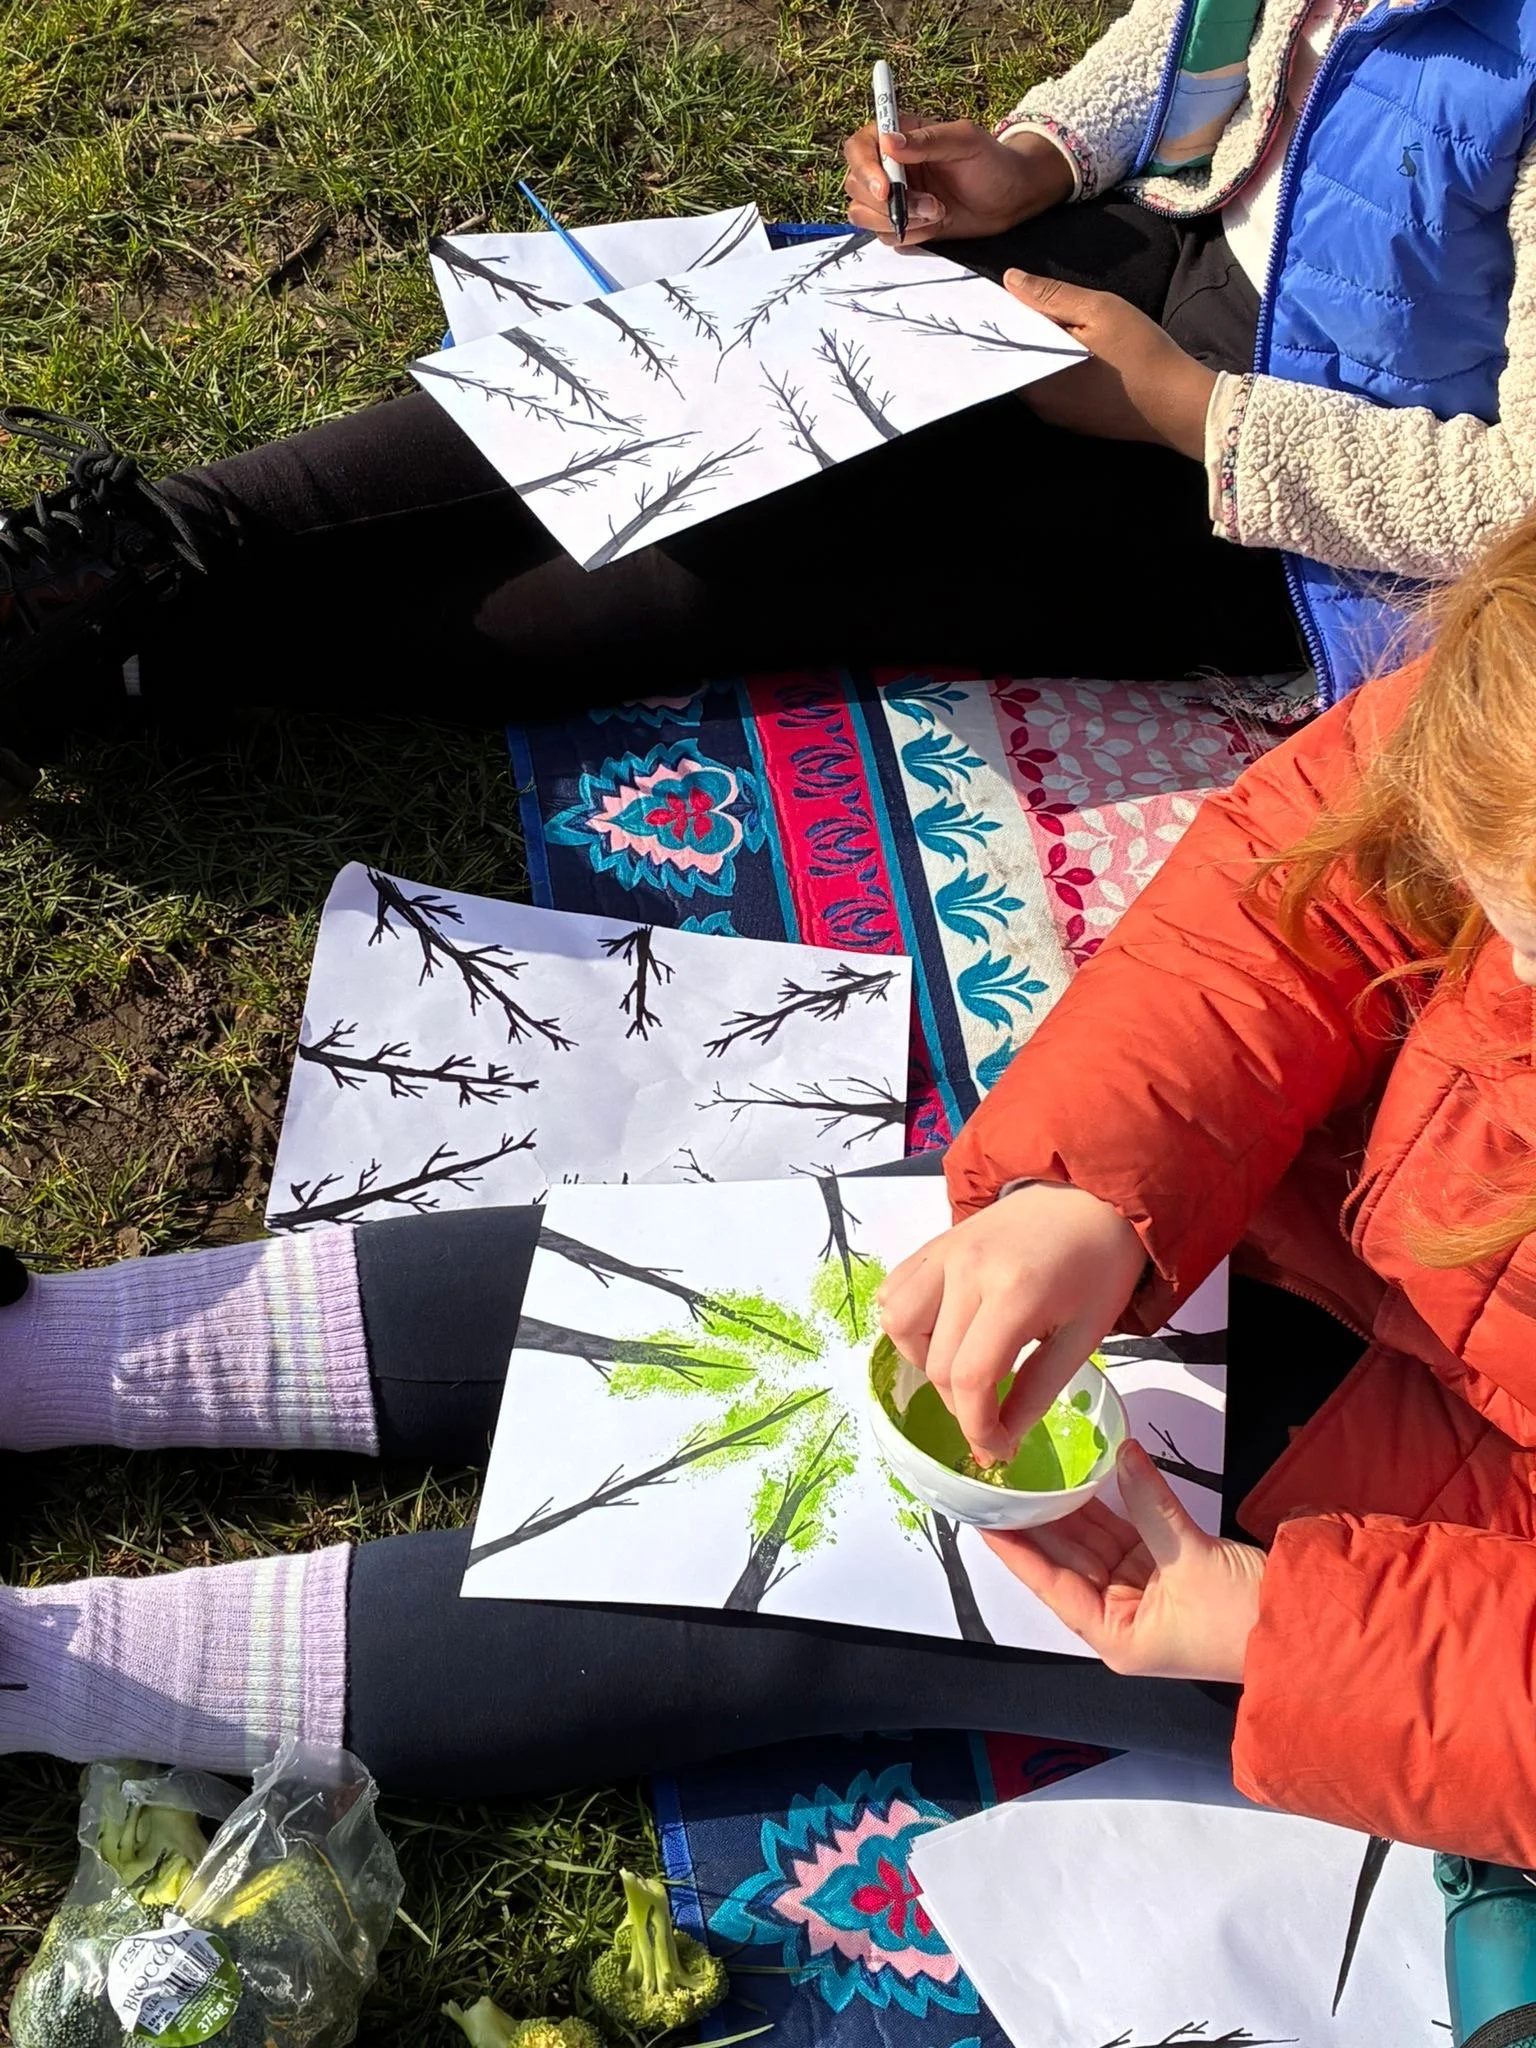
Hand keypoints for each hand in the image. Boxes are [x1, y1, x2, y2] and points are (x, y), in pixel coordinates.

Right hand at [843, 120, 1074, 247]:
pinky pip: (884, 236)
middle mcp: (889, 166)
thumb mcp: (964, 141)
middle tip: (931, 205)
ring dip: (899, 220)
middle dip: (888, 204)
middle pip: (856, 187)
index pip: (859, 148)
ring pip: (864, 215)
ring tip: (938, 212)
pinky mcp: (902, 222)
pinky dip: (909, 234)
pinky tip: (936, 224)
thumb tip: (888, 140)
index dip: (865, 170)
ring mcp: (894, 197)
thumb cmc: (992, 162)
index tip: (886, 190)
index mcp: (899, 137)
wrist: (1010, 199)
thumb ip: (926, 141)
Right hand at [877, 1181, 1144, 1462]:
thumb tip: (1002, 1437)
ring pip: (899, 1326)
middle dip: (962, 1408)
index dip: (977, 1428)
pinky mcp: (935, 1243)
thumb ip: (1040, 1389)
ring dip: (924, 1363)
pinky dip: (907, 1324)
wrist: (1093, 1196)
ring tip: (964, 1367)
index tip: (997, 1451)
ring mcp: (945, 1251)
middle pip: (936, 1364)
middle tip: (995, 1416)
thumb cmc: (1100, 1266)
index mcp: (1014, 1291)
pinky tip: (942, 1333)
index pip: (970, 1378)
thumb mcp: (1086, 1335)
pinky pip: (895, 1292)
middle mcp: (967, 1268)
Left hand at [987, 1440, 1265, 1681]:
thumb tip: (1121, 1455)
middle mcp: (1121, 1615)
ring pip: (1095, 1541)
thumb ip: (1149, 1505)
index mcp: (1115, 1635)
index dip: (1016, 1549)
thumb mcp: (1190, 1560)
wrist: (1307, 1626)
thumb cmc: (1244, 1617)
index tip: (982, 1518)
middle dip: (1038, 1520)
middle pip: (1068, 1560)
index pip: (1051, 1584)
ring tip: (1035, 1468)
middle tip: (1004, 1480)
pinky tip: (1085, 1474)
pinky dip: (1111, 1503)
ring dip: (1070, 1507)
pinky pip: (1128, 1530)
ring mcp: (1144, 1591)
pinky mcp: (1168, 1568)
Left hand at [1003, 271, 1216, 457]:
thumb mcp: (1098, 311)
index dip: (1007, 314)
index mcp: (1036, 381)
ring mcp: (1057, 417)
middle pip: (1020, 358)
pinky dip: (1060, 366)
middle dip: (1025, 330)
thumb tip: (1011, 280)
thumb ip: (1051, 296)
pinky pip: (1056, 387)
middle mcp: (1039, 405)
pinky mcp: (1076, 421)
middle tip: (1037, 298)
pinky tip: (1080, 350)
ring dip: (1045, 348)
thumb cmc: (1141, 355)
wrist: (1180, 405)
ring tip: (1061, 320)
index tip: (1010, 291)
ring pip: (1038, 373)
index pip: (1006, 343)